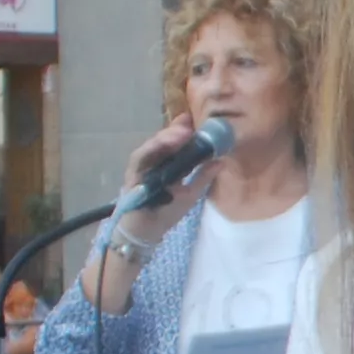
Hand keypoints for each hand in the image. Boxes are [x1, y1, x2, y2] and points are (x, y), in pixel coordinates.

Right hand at [116, 118, 217, 235]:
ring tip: (182, 131)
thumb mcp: (190, 193)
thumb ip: (203, 176)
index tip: (199, 120)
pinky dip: (152, 149)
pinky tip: (164, 143)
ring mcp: (141, 167)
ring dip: (166, 138)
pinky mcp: (132, 175)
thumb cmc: (165, 212)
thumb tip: (221, 160)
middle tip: (191, 122)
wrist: (146, 233)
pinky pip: (140, 159)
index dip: (186, 130)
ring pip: (152, 146)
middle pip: (164, 142)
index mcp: (167, 164)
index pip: (176, 144)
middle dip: (177, 130)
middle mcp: (153, 162)